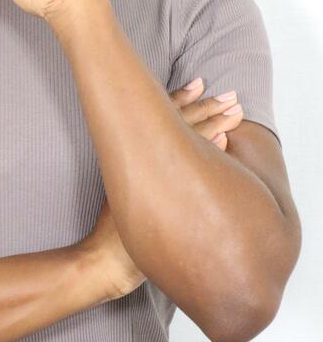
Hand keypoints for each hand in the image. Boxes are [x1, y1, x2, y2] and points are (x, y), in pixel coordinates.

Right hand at [79, 78, 243, 301]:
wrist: (105, 258)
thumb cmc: (112, 229)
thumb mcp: (119, 185)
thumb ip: (137, 165)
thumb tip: (161, 146)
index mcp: (136, 154)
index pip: (163, 118)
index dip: (182, 99)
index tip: (199, 83)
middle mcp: (148, 163)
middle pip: (183, 127)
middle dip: (208, 108)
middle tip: (230, 95)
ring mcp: (160, 182)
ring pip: (194, 145)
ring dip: (216, 125)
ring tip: (235, 112)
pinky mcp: (172, 200)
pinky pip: (197, 171)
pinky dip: (211, 153)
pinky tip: (225, 142)